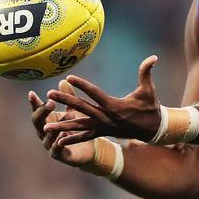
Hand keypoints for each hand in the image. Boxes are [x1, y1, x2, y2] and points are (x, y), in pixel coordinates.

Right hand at [29, 80, 94, 166]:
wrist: (89, 148)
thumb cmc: (78, 127)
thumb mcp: (75, 110)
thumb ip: (69, 97)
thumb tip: (63, 80)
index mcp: (46, 121)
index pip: (37, 111)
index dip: (34, 103)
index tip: (31, 93)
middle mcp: (44, 133)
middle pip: (37, 122)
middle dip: (42, 112)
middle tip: (51, 102)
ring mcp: (49, 145)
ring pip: (46, 136)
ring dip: (54, 127)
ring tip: (60, 118)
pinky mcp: (59, 156)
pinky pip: (56, 150)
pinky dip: (58, 143)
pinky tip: (62, 136)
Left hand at [43, 55, 161, 145]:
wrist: (152, 130)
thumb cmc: (150, 107)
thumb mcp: (149, 90)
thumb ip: (146, 73)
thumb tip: (153, 57)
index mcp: (114, 106)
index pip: (94, 94)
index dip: (82, 85)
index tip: (69, 78)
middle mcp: (105, 118)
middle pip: (82, 108)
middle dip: (65, 100)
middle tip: (49, 94)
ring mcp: (103, 127)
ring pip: (79, 126)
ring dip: (62, 126)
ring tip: (45, 126)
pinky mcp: (102, 133)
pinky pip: (84, 137)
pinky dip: (72, 139)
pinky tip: (58, 142)